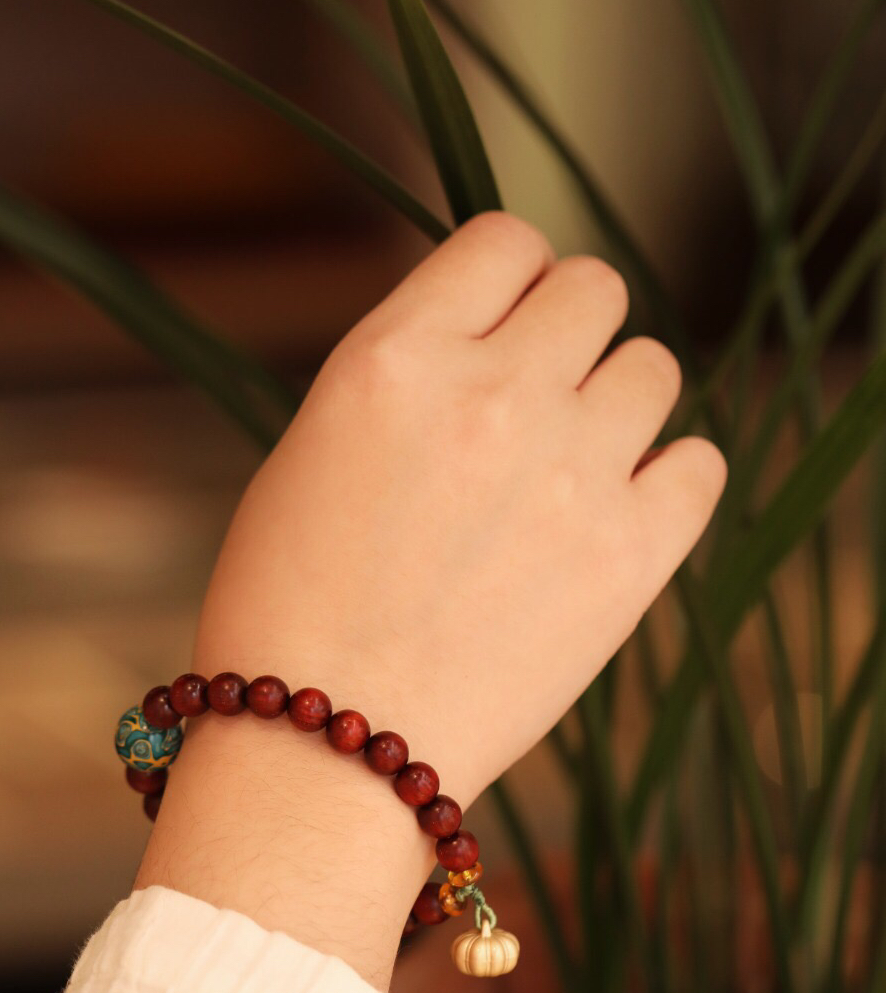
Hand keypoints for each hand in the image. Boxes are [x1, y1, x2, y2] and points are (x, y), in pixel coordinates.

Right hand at [194, 213, 724, 802]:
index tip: (505, 326)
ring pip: (655, 366)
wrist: (325, 751)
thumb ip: (415, 375)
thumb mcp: (316, 447)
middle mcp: (492, 395)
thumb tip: (501, 339)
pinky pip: (700, 463)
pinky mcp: (629, 556)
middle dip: (570, 333)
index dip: (511, 280)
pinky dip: (668, 479)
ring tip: (570, 469)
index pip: (505, 241)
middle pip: (596, 288)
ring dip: (619, 404)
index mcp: (395, 358)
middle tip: (539, 401)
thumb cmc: (292, 607)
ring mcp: (570, 473)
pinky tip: (616, 513)